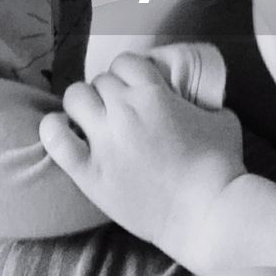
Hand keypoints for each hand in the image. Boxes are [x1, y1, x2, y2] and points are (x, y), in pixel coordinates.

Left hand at [39, 52, 245, 264]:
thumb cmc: (221, 166)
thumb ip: (199, 99)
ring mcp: (104, 142)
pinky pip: (56, 139)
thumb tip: (192, 96)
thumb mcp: (221, 117)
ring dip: (83, 103)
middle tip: (119, 109)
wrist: (207, 214)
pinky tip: (63, 129)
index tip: (135, 86)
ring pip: (75, 98)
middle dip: (110, 91)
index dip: (129, 71)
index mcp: (154, 93)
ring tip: (92, 118)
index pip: (125, 61)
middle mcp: (124, 111)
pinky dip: (54, 128)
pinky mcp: (89, 174)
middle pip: (100, 80)